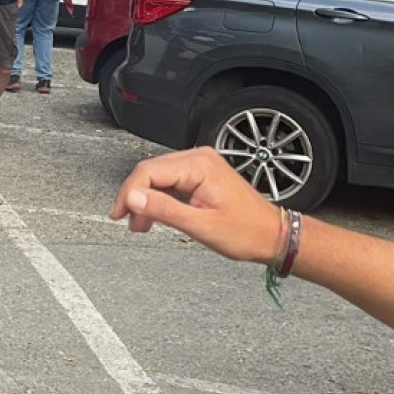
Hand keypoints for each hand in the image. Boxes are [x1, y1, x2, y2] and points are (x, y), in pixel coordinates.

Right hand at [111, 147, 280, 263]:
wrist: (273, 235)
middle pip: (150, 171)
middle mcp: (200, 158)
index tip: (120, 213)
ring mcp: (202, 164)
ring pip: (158, 175)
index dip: (129, 193)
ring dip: (146, 198)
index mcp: (199, 166)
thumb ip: (163, 209)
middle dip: (135, 197)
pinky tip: (157, 213)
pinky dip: (160, 196)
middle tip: (128, 220)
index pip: (148, 172)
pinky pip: (171, 179)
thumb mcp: (200, 225)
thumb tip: (133, 198)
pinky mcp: (203, 173)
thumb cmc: (247, 232)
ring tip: (141, 222)